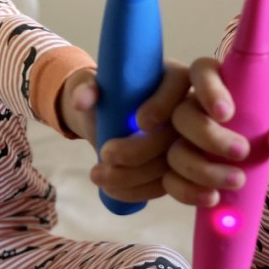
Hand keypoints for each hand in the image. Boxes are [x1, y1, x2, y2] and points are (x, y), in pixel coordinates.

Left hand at [86, 61, 190, 202]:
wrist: (101, 121)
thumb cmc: (100, 94)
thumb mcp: (86, 84)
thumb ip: (83, 87)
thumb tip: (83, 100)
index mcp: (169, 76)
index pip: (179, 81)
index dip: (163, 103)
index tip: (140, 121)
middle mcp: (185, 107)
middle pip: (177, 132)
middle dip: (141, 150)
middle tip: (105, 153)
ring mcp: (185, 142)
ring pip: (172, 165)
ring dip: (135, 176)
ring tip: (98, 175)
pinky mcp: (177, 170)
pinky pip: (167, 186)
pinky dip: (140, 192)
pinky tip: (113, 191)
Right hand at [163, 57, 268, 206]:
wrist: (265, 154)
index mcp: (217, 83)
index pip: (201, 72)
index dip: (208, 90)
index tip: (227, 113)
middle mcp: (192, 107)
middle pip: (182, 114)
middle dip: (208, 136)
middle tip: (241, 152)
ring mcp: (179, 139)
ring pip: (175, 150)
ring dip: (202, 169)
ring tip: (237, 181)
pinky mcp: (176, 168)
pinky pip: (171, 180)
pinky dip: (188, 191)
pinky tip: (212, 198)